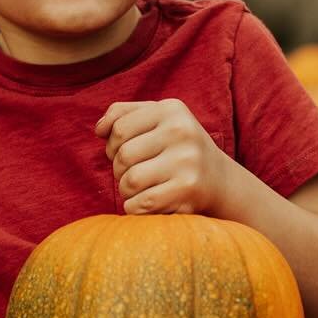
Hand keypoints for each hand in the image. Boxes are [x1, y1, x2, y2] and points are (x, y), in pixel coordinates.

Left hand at [95, 98, 231, 215]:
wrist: (218, 180)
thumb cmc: (176, 148)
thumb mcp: (158, 120)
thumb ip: (124, 114)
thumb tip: (99, 129)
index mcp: (171, 109)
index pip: (119, 128)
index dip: (112, 144)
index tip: (123, 152)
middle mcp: (182, 131)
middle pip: (122, 155)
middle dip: (119, 169)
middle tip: (133, 173)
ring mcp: (186, 161)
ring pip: (129, 180)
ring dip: (126, 190)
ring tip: (138, 188)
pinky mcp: (187, 189)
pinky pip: (140, 203)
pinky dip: (134, 207)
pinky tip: (146, 202)